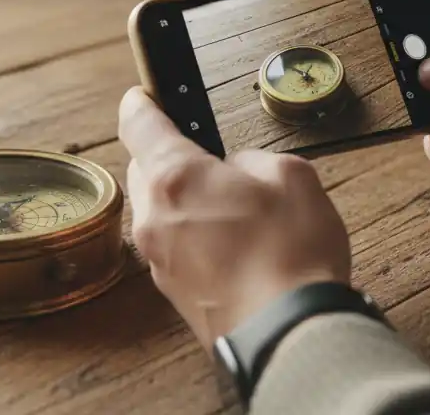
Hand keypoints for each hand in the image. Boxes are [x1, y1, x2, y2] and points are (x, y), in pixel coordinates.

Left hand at [118, 87, 350, 346]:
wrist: (289, 335)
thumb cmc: (291, 255)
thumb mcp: (291, 176)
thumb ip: (255, 160)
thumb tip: (239, 172)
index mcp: (175, 176)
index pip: (138, 124)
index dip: (141, 103)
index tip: (144, 96)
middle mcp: (154, 218)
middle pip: (144, 170)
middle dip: (168, 157)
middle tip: (207, 157)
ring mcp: (159, 261)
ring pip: (158, 211)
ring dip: (183, 201)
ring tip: (233, 206)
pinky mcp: (173, 293)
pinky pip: (174, 247)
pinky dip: (193, 237)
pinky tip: (234, 244)